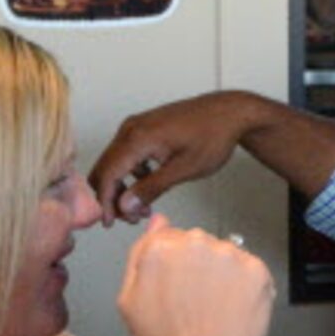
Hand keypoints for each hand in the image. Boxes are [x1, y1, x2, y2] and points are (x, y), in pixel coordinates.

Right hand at [88, 92, 258, 220]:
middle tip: (131, 219)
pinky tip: (149, 186)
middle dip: (112, 197)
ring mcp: (136, 126)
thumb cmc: (212, 137)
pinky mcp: (144, 128)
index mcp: (138, 138)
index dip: (105, 202)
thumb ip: (151, 188)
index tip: (110, 222)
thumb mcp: (183, 169)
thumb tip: (125, 206)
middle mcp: (131, 129)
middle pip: (104, 168)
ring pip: (113, 162)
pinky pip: (125, 155)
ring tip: (144, 208)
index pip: (107, 174)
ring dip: (122, 187)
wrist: (230, 112)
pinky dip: (130, 174)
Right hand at [115, 215, 271, 335]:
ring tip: (215, 310)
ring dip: (223, 273)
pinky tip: (233, 311)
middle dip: (198, 265)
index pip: (170, 237)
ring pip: (227, 254)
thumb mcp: (130, 298)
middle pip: (200, 242)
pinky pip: (250, 269)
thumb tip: (159, 220)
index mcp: (161, 246)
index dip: (174, 265)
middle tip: (195, 303)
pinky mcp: (257, 271)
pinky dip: (245, 287)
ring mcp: (230, 255)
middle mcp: (196, 242)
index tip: (176, 289)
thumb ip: (141, 253)